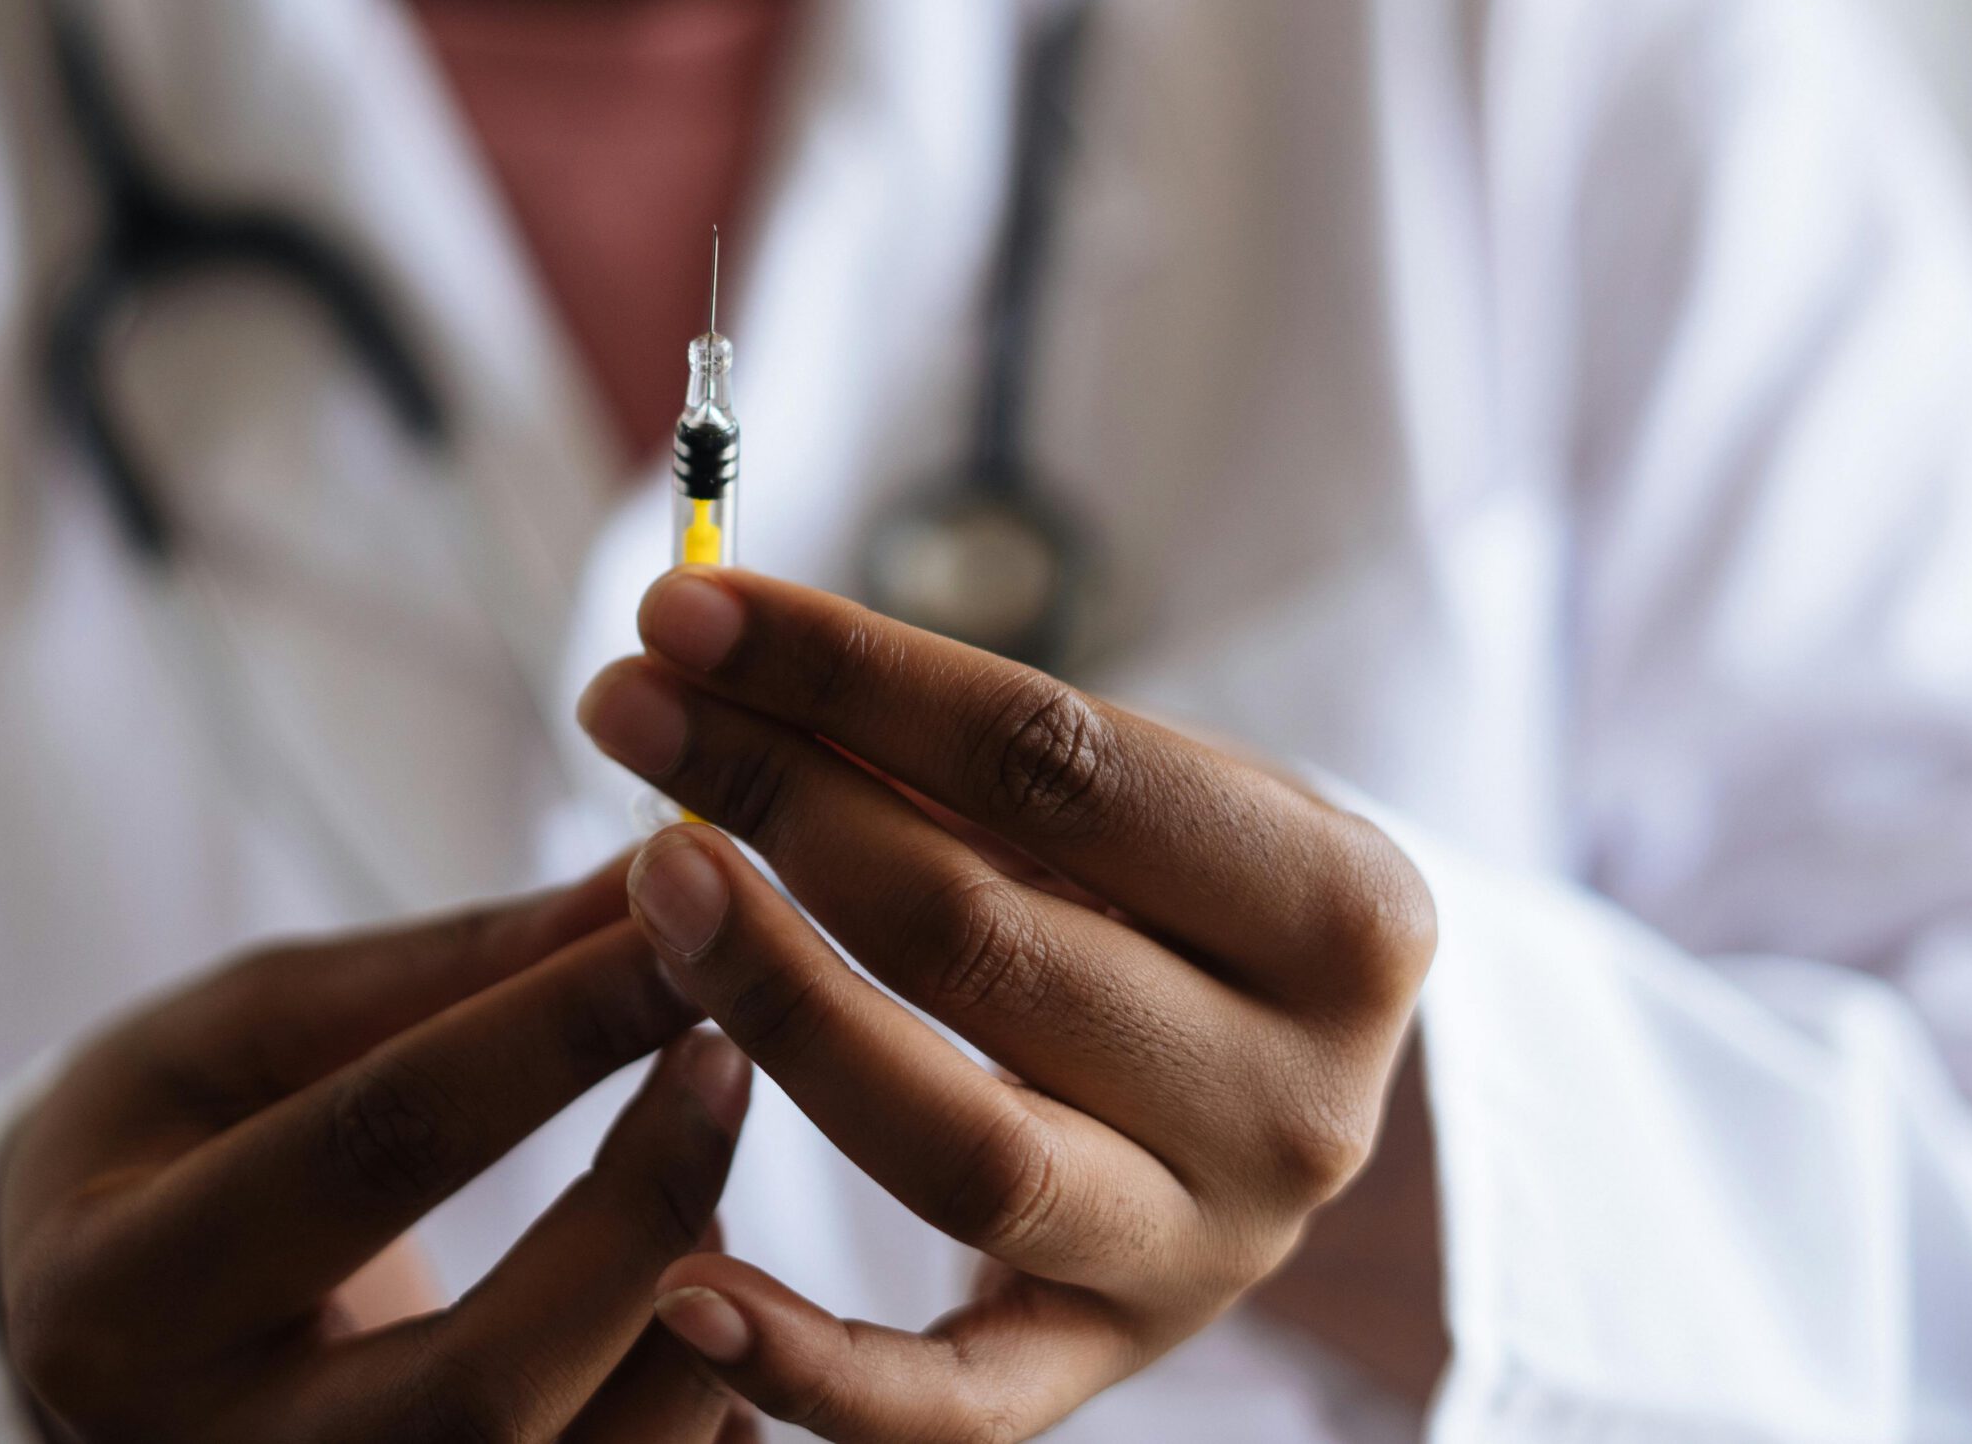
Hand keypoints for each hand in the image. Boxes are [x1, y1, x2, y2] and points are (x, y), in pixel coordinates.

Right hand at [0, 857, 759, 1442]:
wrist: (97, 1332)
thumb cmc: (168, 1144)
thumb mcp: (248, 1028)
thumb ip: (443, 967)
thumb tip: (641, 883)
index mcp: (119, 1297)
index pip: (369, 1155)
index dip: (544, 1036)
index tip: (674, 935)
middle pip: (479, 1387)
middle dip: (639, 1213)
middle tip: (726, 1061)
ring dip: (689, 1329)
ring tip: (706, 1197)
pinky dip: (697, 1417)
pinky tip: (704, 1313)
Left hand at [576, 572, 1437, 1441]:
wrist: (1288, 1087)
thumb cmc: (1184, 899)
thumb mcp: (1148, 797)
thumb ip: (969, 749)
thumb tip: (725, 658)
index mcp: (1341, 912)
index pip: (1056, 762)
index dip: (851, 675)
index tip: (685, 608)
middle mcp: (1296, 1100)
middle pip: (984, 937)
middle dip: (779, 801)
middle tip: (630, 712)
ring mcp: (1201, 1252)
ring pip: (960, 1148)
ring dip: (777, 1003)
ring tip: (648, 881)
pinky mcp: (1103, 1363)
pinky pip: (952, 1403)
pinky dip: (813, 1363)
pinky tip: (683, 1287)